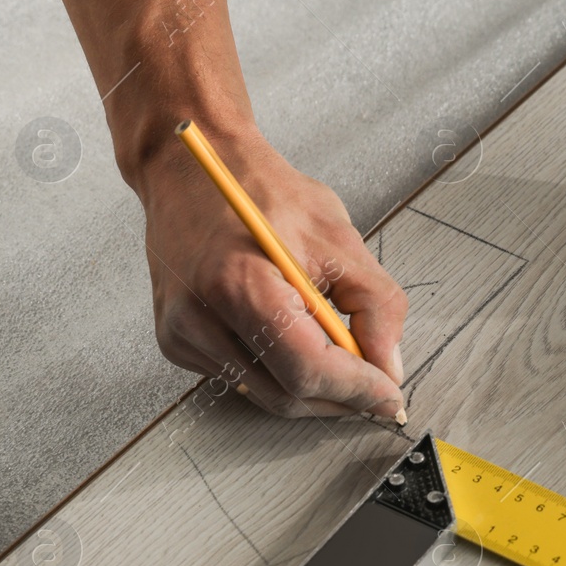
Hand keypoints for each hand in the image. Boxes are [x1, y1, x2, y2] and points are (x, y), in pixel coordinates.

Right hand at [132, 126, 407, 418]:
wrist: (191, 168)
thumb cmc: (261, 190)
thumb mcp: (338, 237)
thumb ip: (376, 306)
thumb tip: (388, 367)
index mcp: (241, 284)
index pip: (308, 369)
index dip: (357, 389)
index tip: (390, 396)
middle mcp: (200, 317)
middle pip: (287, 394)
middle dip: (340, 397)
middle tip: (376, 384)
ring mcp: (182, 334)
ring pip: (266, 395)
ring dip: (312, 387)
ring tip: (339, 353)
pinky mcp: (176, 341)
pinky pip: (242, 378)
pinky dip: (278, 370)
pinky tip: (292, 335)